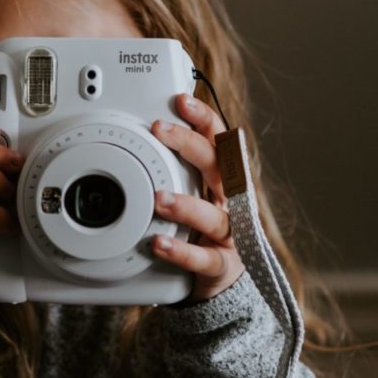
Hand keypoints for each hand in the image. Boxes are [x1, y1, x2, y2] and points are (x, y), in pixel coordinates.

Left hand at [150, 94, 244, 302]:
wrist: (222, 277)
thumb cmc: (201, 228)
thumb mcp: (191, 192)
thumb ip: (174, 166)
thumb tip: (146, 130)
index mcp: (222, 180)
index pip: (218, 141)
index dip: (203, 118)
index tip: (181, 100)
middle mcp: (230, 202)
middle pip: (218, 167)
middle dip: (189, 145)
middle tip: (159, 130)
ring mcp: (229, 234)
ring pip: (213, 215)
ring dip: (185, 204)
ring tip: (157, 199)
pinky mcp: (221, 264)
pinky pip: (204, 258)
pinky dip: (182, 252)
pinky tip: (159, 243)